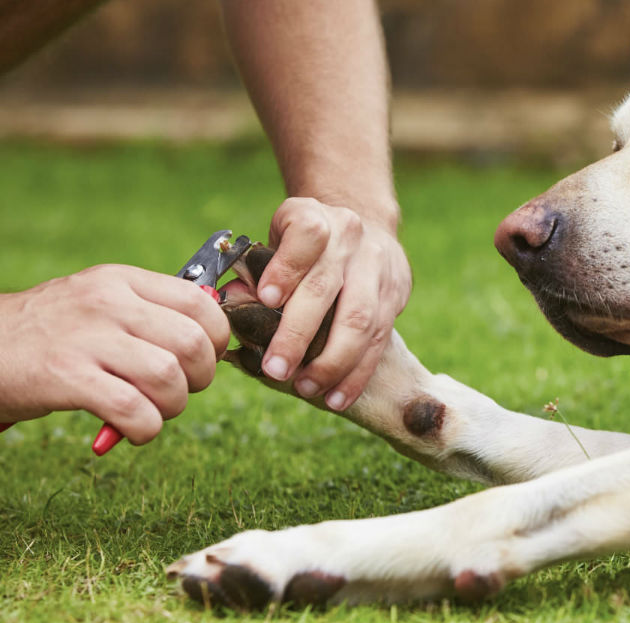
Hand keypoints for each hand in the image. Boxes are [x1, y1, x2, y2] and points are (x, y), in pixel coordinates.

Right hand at [0, 265, 229, 443]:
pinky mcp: (65, 377)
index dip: (216, 339)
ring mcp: (86, 338)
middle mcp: (108, 302)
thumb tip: (209, 340)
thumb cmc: (42, 332)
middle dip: (200, 378)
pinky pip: (135, 409)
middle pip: (194, 343)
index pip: (201, 302)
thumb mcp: (96, 302)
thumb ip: (147, 314)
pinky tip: (130, 430)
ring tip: (150, 412)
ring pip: (170, 377)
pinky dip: (145, 429)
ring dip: (172, 407)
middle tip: (176, 392)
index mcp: (121, 281)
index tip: (201, 360)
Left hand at [254, 197, 410, 410]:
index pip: (306, 236)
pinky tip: (336, 396)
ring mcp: (377, 268)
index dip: (286, 267)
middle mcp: (350, 239)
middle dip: (299, 334)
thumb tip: (233, 302)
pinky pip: (378, 341)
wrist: (364, 226)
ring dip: (332, 362)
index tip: (266, 298)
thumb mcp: (278, 239)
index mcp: (315, 218)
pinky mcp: (395, 295)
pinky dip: (356, 374)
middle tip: (275, 369)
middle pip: (327, 287)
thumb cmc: (307, 244)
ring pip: (360, 320)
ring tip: (307, 388)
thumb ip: (257, 270)